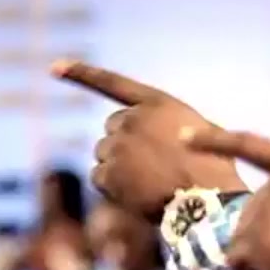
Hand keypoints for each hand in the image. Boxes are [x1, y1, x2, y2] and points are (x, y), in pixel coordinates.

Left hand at [51, 60, 245, 220]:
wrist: (208, 203)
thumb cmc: (214, 172)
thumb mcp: (203, 132)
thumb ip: (172, 123)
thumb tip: (158, 135)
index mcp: (158, 104)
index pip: (112, 84)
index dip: (82, 74)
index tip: (54, 66)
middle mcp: (133, 119)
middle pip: (111, 129)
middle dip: (123, 145)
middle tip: (149, 167)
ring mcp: (119, 146)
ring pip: (103, 154)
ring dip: (118, 168)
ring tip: (148, 183)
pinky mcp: (109, 172)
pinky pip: (99, 178)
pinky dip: (113, 188)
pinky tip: (138, 195)